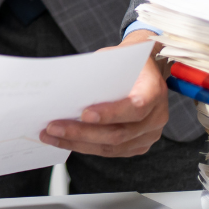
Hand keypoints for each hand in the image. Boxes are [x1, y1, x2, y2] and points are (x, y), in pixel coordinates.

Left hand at [39, 30, 166, 156]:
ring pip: (112, 147)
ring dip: (78, 143)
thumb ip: (97, 73)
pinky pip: (111, 151)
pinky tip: (66, 140)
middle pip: (119, 133)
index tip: (84, 114)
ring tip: (51, 136)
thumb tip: (65, 88)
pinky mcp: (138, 145)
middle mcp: (157, 117)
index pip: (135, 107)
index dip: (111, 113)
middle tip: (54, 127)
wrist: (145, 69)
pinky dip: (86, 147)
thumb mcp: (113, 57)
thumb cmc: (126, 61)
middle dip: (82, 132)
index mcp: (154, 90)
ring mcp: (149, 134)